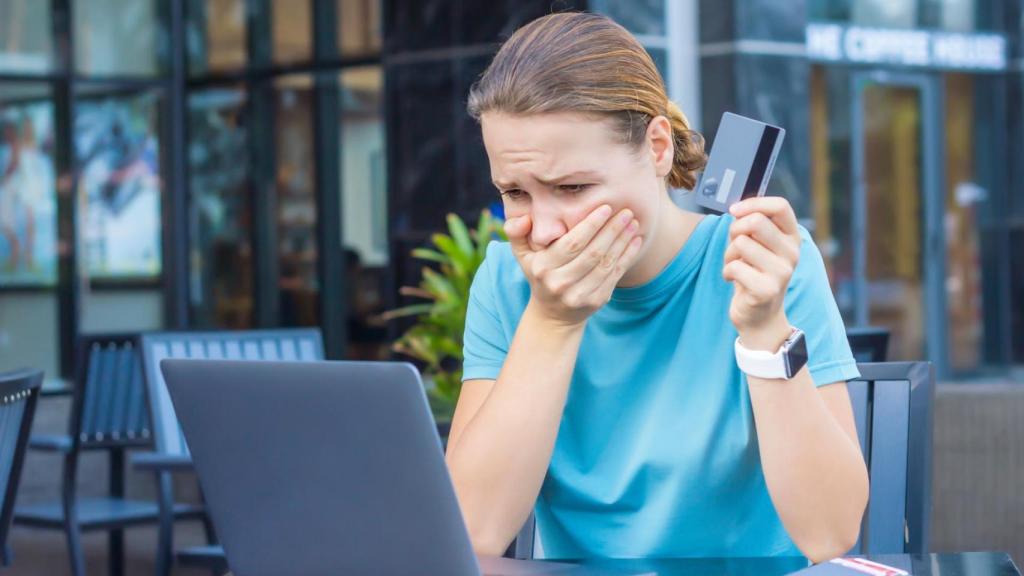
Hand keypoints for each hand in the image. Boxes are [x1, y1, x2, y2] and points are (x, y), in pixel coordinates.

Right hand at [504, 204, 643, 326]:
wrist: (552, 314)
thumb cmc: (539, 274)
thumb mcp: (522, 255)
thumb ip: (516, 233)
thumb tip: (524, 218)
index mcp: (543, 268)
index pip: (571, 243)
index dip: (591, 225)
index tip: (606, 207)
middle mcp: (560, 283)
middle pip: (592, 253)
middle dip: (612, 230)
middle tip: (626, 211)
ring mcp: (579, 295)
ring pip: (606, 264)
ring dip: (622, 242)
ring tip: (633, 223)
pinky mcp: (596, 302)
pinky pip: (614, 276)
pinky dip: (627, 257)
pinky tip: (635, 241)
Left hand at [722, 197, 801, 348]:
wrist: (760, 316)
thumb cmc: (754, 273)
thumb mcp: (758, 245)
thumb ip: (752, 224)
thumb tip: (737, 208)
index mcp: (792, 238)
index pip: (780, 206)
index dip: (753, 203)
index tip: (734, 210)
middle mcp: (792, 253)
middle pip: (756, 221)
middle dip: (735, 230)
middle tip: (734, 246)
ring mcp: (782, 272)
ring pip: (741, 243)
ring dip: (729, 254)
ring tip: (736, 266)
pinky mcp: (767, 290)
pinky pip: (734, 267)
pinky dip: (727, 272)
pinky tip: (734, 280)